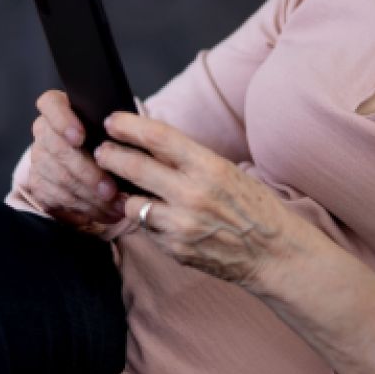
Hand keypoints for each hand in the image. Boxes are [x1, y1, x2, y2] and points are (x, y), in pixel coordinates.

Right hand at [19, 90, 126, 233]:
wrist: (95, 161)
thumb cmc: (109, 139)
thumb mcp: (114, 127)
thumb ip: (116, 128)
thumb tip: (131, 139)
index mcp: (60, 107)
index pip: (50, 104)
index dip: (63, 121)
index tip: (81, 137)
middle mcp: (44, 130)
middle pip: (58, 149)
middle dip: (88, 173)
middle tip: (111, 190)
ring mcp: (39, 157)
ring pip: (60, 178)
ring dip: (91, 197)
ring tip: (117, 207)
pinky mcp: (39, 183)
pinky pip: (58, 197)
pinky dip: (84, 208)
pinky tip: (104, 213)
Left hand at [95, 112, 303, 287]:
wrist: (274, 253)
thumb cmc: (253, 206)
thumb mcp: (227, 171)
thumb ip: (189, 159)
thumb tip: (149, 142)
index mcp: (209, 167)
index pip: (159, 138)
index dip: (129, 126)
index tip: (112, 120)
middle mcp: (192, 195)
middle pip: (134, 168)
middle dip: (111, 156)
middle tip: (101, 151)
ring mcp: (182, 225)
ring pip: (133, 204)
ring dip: (128, 195)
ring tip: (131, 189)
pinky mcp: (175, 249)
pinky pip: (147, 229)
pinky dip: (148, 220)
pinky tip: (160, 216)